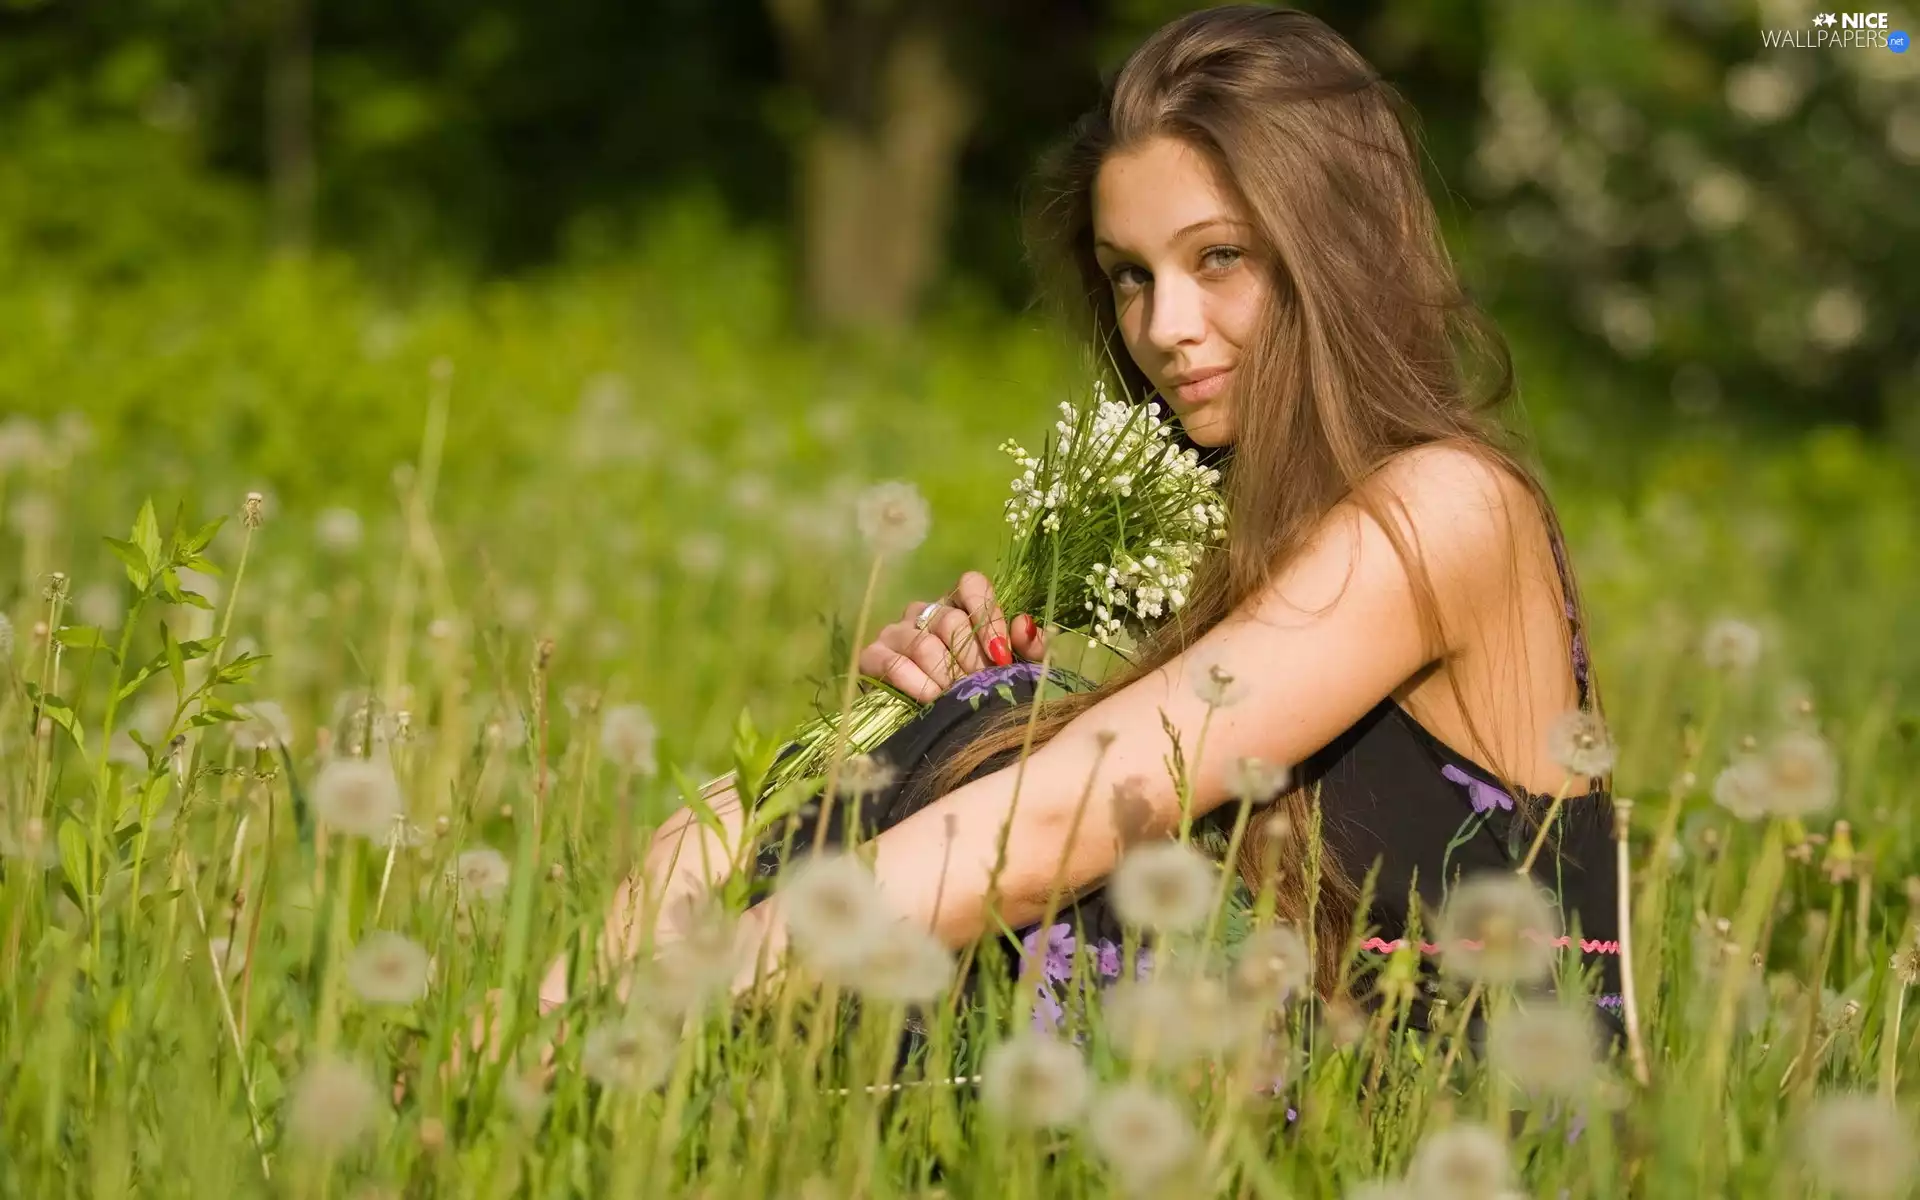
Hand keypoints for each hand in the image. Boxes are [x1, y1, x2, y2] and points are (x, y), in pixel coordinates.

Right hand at [856, 571, 1048, 702]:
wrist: (933, 729)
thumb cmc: (977, 690)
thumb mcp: (1012, 670)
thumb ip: (1028, 648)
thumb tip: (1024, 625)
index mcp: (959, 605)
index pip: (971, 585)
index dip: (989, 617)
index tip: (1002, 655)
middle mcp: (925, 612)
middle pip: (950, 620)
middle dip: (971, 659)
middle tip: (982, 685)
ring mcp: (895, 632)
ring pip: (923, 643)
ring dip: (946, 675)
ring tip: (959, 698)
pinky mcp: (871, 656)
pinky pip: (893, 663)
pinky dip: (916, 684)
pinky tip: (932, 700)